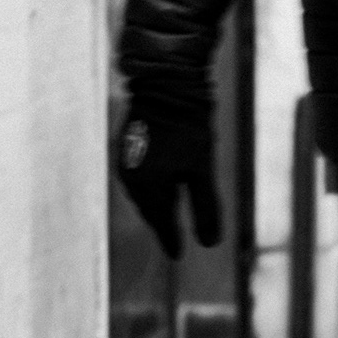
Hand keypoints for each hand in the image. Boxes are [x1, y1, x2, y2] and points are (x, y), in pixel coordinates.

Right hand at [115, 108, 221, 259]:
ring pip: (141, 195)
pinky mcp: (127, 147)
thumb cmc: (188, 126)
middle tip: (171, 239)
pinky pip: (137, 179)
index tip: (177, 255)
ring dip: (154, 206)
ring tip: (164, 216)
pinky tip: (158, 186)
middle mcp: (131, 179)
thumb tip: (211, 244)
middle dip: (161, 224)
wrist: (167, 83)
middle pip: (149, 210)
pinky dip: (150, 188)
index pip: (161, 223)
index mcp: (149, 187)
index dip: (171, 240)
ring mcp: (126, 163)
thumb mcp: (202, 169)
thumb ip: (206, 207)